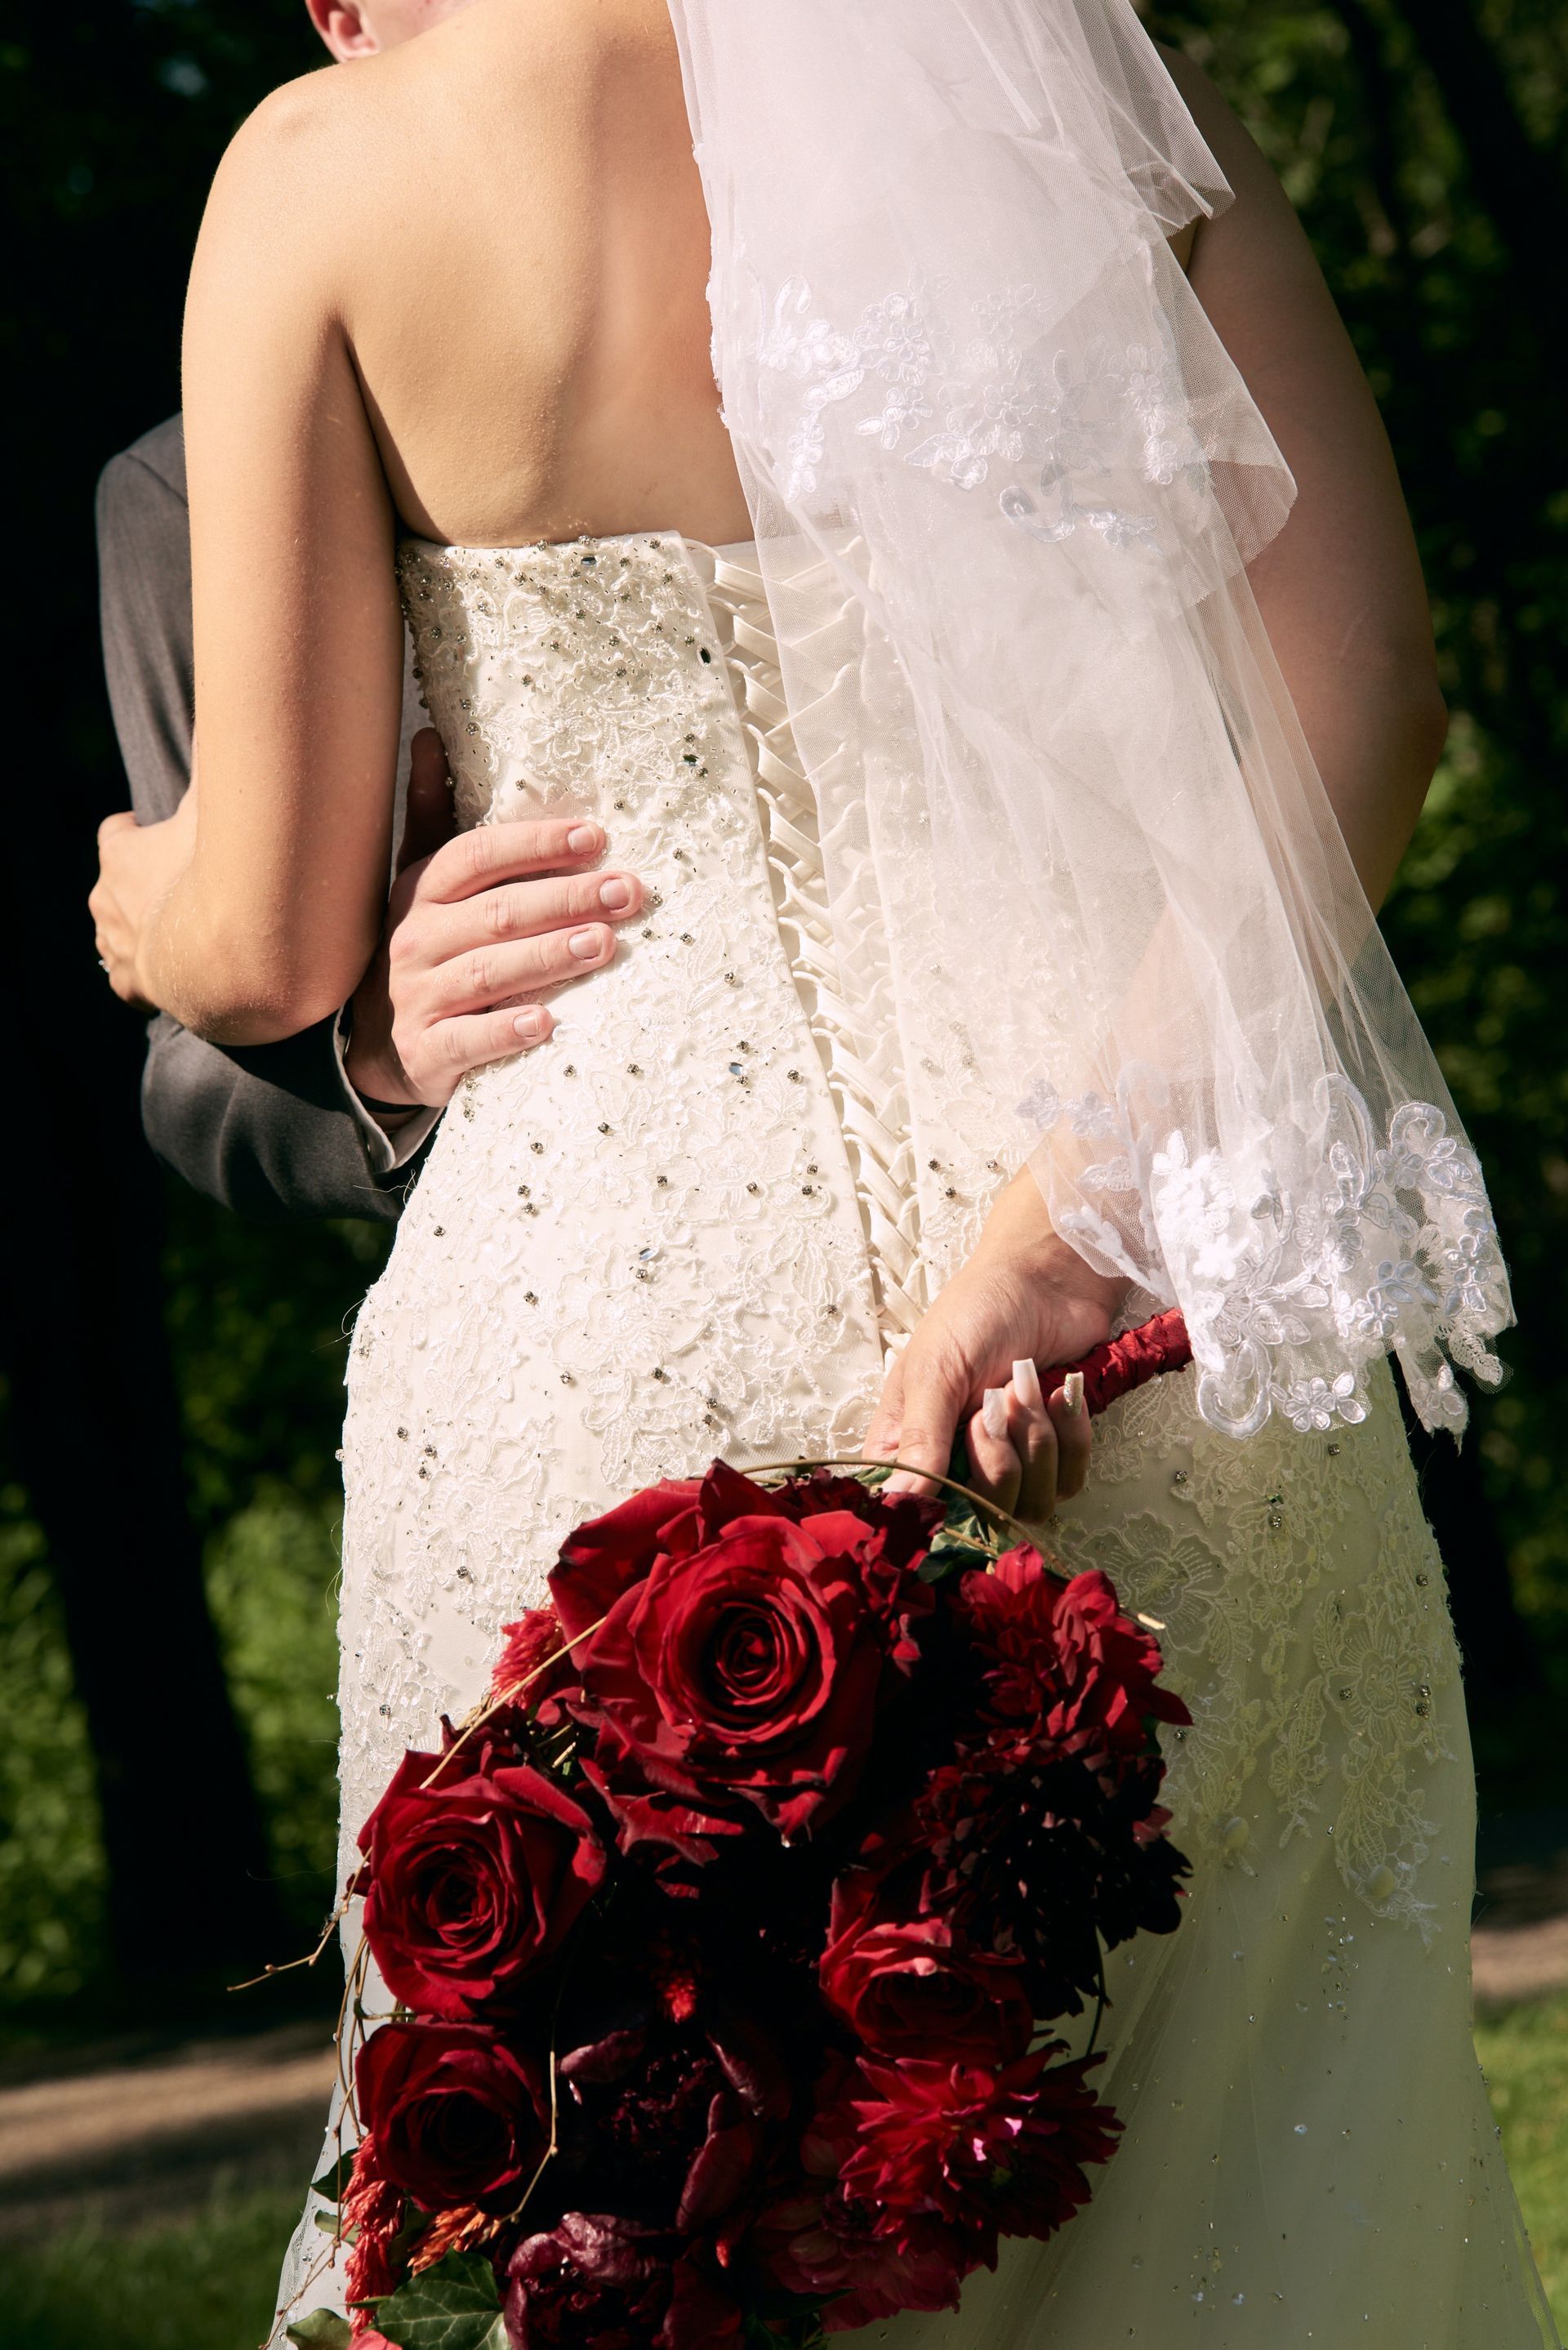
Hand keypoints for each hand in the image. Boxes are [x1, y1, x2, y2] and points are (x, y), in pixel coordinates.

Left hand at [90, 781, 200, 1010]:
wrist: (223, 954)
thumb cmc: (218, 876)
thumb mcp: (218, 807)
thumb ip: (219, 765)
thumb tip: (224, 719)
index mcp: (121, 853)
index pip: (115, 834)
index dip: (133, 832)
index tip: (151, 830)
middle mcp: (107, 899)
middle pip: (112, 886)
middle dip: (143, 885)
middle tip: (184, 887)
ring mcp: (118, 945)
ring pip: (115, 933)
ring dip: (142, 930)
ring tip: (180, 933)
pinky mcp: (133, 985)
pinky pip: (126, 980)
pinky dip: (146, 975)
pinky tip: (175, 974)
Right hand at [345, 729, 643, 1109]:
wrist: (380, 1044)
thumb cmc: (425, 949)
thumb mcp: (421, 880)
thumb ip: (432, 814)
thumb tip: (430, 735)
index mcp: (422, 890)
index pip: (478, 856)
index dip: (535, 844)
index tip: (596, 836)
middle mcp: (416, 938)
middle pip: (497, 912)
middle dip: (566, 898)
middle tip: (626, 891)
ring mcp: (419, 997)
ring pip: (488, 973)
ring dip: (548, 957)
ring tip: (603, 944)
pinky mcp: (427, 1051)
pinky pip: (468, 1040)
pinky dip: (506, 1031)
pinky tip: (547, 1024)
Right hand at [863, 1172, 1127, 1523]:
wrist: (1048, 1279)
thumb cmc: (978, 1312)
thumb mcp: (936, 1370)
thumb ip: (921, 1440)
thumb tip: (902, 1506)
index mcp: (910, 1446)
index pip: (912, 1513)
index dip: (933, 1513)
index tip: (954, 1479)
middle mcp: (957, 1463)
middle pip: (982, 1516)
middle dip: (998, 1459)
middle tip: (996, 1402)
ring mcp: (1012, 1461)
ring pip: (1031, 1503)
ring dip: (1037, 1441)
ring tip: (1027, 1386)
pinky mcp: (1057, 1452)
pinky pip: (1071, 1480)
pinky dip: (1072, 1438)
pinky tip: (1060, 1394)